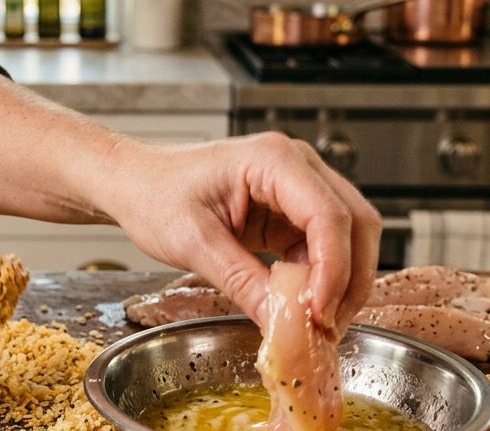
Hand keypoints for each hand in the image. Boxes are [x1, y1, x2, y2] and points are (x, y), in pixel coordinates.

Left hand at [100, 132, 380, 333]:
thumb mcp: (193, 243)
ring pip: (348, 237)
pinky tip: (301, 307)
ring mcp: (297, 186)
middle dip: (349, 280)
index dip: (334, 268)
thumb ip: (242, 282)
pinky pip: (322, 247)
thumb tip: (283, 323)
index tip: (319, 313)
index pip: (328, 215)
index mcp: (273, 160)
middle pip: (354, 224)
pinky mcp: (290, 211)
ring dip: (339, 282)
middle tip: (327, 328)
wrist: (135, 184)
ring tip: (315, 325)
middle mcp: (296, 166)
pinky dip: (319, 279)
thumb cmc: (154, 195)